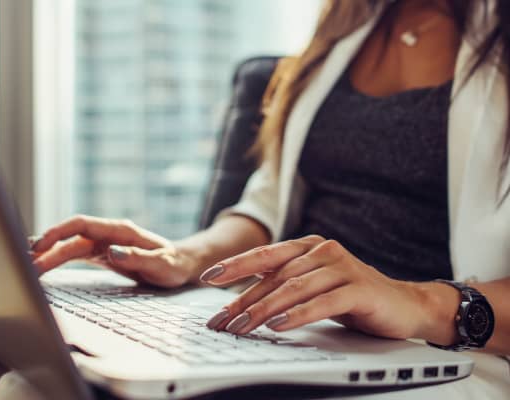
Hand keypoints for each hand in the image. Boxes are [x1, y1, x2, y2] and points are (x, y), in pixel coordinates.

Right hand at [30, 215, 197, 287]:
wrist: (179, 264)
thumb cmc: (173, 264)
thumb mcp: (161, 264)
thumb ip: (138, 257)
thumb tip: (112, 252)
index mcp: (120, 230)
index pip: (83, 224)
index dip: (60, 232)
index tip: (41, 244)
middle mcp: (108, 234)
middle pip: (71, 237)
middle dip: (47, 248)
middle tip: (26, 264)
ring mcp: (103, 244)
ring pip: (69, 246)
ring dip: (49, 254)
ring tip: (26, 266)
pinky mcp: (102, 254)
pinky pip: (75, 254)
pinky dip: (58, 258)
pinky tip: (42, 263)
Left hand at [201, 235, 445, 340]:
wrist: (403, 304)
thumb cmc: (350, 296)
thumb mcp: (312, 287)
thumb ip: (283, 285)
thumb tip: (239, 301)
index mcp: (308, 246)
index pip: (264, 255)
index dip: (234, 265)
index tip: (207, 278)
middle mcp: (323, 251)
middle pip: (275, 275)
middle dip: (243, 299)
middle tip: (221, 319)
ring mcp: (342, 267)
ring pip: (294, 288)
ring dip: (263, 310)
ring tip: (240, 326)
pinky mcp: (359, 289)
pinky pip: (322, 302)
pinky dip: (297, 314)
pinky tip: (278, 325)